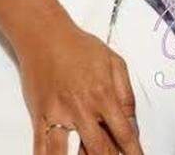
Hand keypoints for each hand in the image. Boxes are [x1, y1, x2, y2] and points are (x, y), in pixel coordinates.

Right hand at [17, 21, 141, 154]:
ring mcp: (58, 113)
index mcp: (103, 94)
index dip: (134, 153)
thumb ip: (126, 94)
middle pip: (100, 150)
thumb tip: (133, 124)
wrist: (43, 33)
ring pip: (69, 154)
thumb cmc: (78, 46)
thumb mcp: (113, 61)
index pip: (124, 135)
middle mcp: (81, 108)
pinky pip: (42, 147)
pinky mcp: (40, 115)